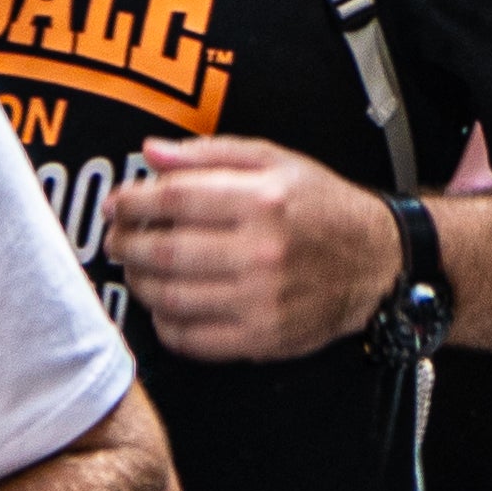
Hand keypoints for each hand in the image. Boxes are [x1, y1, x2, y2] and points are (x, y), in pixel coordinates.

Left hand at [99, 133, 396, 359]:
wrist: (375, 260)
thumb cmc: (320, 205)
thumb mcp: (274, 160)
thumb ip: (209, 154)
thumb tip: (151, 152)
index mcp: (263, 199)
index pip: (174, 200)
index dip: (133, 202)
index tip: (116, 204)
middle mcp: (261, 250)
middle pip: (164, 252)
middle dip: (126, 245)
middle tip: (116, 239)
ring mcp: (260, 300)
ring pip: (170, 298)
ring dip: (139, 284)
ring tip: (136, 269)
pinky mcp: (261, 338)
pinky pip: (190, 337)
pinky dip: (165, 322)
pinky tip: (166, 303)